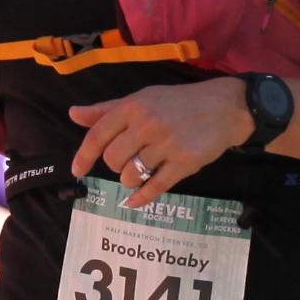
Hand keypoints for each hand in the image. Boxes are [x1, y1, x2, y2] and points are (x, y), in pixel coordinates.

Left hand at [68, 75, 255, 207]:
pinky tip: (135, 201)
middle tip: (129, 160)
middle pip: (113, 160)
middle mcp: (147, 124)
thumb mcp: (143, 98)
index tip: (77, 171)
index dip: (83, 156)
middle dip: (116, 166)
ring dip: (131, 179)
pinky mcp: (185, 163)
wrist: (226, 107)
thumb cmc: (180, 102)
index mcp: (133, 106)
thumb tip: (73, 114)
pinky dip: (142, 198)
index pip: (98, 135)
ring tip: (144, 170)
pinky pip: (155, 187)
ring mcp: (167, 144)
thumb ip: (107, 109)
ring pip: (131, 176)